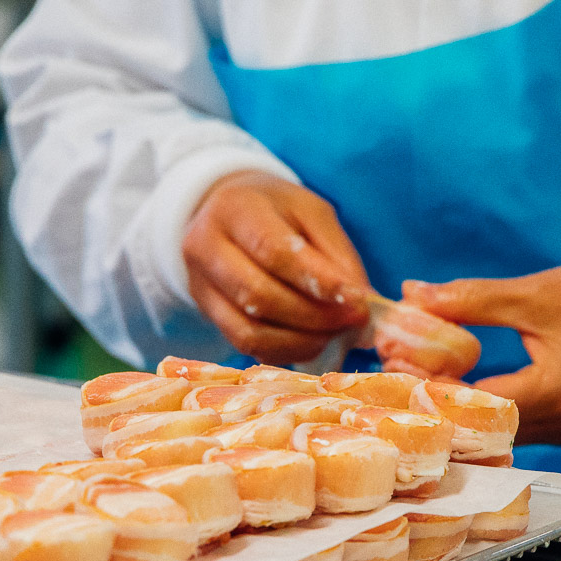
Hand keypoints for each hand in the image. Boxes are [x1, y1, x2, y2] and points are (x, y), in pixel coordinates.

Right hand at [182, 170, 369, 363]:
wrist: (228, 215)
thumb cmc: (277, 211)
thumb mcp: (312, 213)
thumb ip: (337, 253)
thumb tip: (361, 300)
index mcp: (235, 208)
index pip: (273, 251)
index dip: (318, 281)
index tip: (358, 300)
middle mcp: (206, 246)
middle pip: (259, 295)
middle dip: (314, 316)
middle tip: (352, 320)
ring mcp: (200, 284)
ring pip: (249, 330)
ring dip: (301, 341)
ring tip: (335, 334)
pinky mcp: (206, 313)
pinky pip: (244, 345)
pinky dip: (285, 351)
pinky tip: (311, 342)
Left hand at [400, 259, 560, 444]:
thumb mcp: (535, 293)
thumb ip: (470, 299)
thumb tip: (411, 294)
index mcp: (554, 394)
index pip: (472, 406)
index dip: (428, 389)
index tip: (393, 366)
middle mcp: (560, 424)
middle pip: (479, 428)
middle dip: (434, 402)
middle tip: (394, 373)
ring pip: (493, 433)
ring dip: (455, 408)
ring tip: (414, 376)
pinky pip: (510, 426)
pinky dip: (479, 409)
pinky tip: (451, 386)